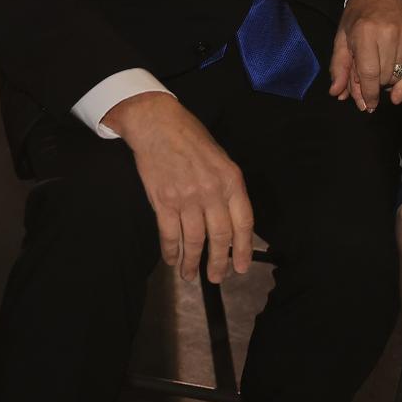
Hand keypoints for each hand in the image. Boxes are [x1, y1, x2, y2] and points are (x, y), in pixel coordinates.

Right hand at [103, 91, 254, 283]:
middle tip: (217, 277)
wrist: (158, 124)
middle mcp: (211, 191)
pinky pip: (169, 234)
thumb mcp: (221, 158)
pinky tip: (173, 260)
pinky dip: (171, 251)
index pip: (243, 222)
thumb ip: (228, 188)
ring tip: (191, 275)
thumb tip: (232, 220)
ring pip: (194, 240)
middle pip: (220, 236)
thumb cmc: (191, 138)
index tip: (241, 266)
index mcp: (231, 179)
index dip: (243, 248)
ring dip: (192, 262)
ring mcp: (186, 197)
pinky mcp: (163, 201)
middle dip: (219, 262)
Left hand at [329, 0, 401, 112]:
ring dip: (390, 78)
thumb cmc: (360, 15)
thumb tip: (337, 93)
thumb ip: (339, 66)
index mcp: (366, 32)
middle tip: (370, 76)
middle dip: (376, 84)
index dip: (368, 93)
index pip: (369, 73)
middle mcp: (389, 33)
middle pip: (385, 78)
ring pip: (400, 75)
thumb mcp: (343, 37)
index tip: (367, 105)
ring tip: (382, 64)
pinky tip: (394, 60)